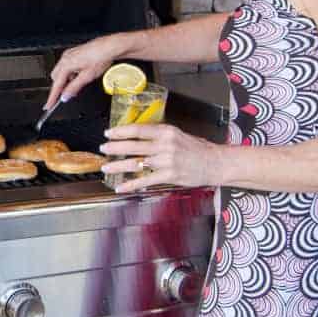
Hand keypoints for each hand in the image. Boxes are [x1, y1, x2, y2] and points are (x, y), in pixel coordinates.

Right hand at [45, 35, 125, 108]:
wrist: (109, 47)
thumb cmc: (100, 58)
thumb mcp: (87, 77)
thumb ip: (74, 88)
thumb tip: (65, 96)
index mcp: (66, 64)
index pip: (56, 85)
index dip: (52, 97)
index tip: (49, 106)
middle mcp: (65, 58)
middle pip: (55, 78)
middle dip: (59, 87)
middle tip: (65, 96)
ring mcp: (69, 55)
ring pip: (61, 72)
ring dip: (65, 81)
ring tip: (76, 86)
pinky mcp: (73, 53)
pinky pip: (66, 66)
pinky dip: (70, 74)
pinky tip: (78, 77)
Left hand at [99, 123, 221, 193]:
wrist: (215, 163)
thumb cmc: (197, 148)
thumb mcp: (177, 135)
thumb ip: (158, 135)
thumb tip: (137, 135)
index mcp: (166, 131)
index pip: (138, 129)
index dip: (121, 131)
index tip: (108, 133)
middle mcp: (165, 145)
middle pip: (134, 146)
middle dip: (115, 148)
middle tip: (102, 149)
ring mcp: (167, 161)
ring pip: (136, 163)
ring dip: (118, 166)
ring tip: (106, 168)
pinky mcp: (170, 176)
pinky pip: (145, 180)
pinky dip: (131, 184)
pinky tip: (120, 186)